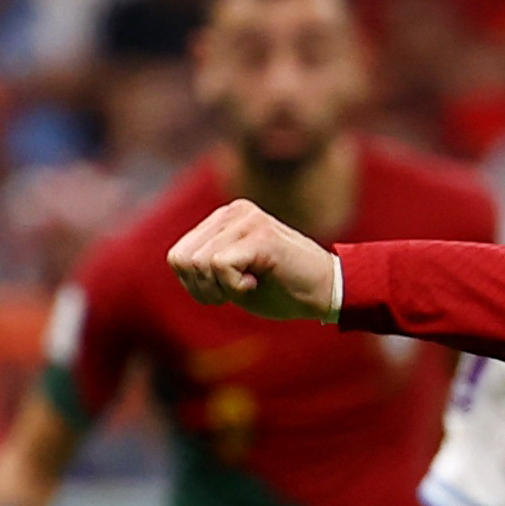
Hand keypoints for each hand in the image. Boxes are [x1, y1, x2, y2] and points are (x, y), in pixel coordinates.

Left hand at [167, 199, 341, 321]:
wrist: (327, 291)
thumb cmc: (281, 289)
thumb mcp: (233, 275)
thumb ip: (206, 265)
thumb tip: (178, 260)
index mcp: (224, 218)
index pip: (177, 255)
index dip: (193, 285)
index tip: (222, 293)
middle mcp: (234, 212)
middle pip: (183, 260)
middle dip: (202, 289)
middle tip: (233, 293)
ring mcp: (247, 220)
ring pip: (200, 263)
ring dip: (221, 288)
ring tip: (248, 286)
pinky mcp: (260, 235)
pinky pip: (220, 266)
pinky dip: (233, 287)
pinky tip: (256, 284)